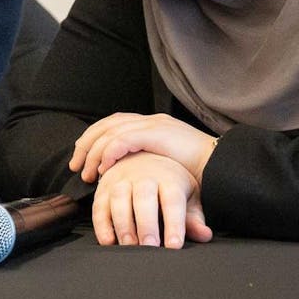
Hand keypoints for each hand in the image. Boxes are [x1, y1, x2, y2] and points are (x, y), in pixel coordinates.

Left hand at [71, 112, 217, 183]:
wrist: (222, 165)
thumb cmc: (199, 171)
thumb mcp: (167, 165)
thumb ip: (148, 165)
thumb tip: (129, 178)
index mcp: (152, 125)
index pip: (114, 123)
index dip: (94, 138)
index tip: (81, 157)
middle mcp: (151, 121)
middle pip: (107, 124)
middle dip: (87, 144)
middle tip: (75, 166)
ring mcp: (154, 125)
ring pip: (111, 131)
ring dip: (94, 152)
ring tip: (86, 173)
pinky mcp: (157, 134)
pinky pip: (124, 140)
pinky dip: (109, 153)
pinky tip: (103, 169)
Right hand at [91, 152, 212, 248]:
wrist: (144, 156)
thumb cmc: (169, 183)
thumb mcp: (186, 197)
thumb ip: (193, 217)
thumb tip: (205, 235)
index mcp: (169, 178)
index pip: (173, 200)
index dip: (174, 223)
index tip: (174, 245)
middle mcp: (144, 176)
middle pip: (144, 198)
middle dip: (146, 224)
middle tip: (150, 247)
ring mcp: (122, 180)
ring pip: (120, 199)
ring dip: (123, 224)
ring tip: (130, 246)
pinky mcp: (104, 188)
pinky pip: (99, 206)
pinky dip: (102, 224)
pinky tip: (109, 241)